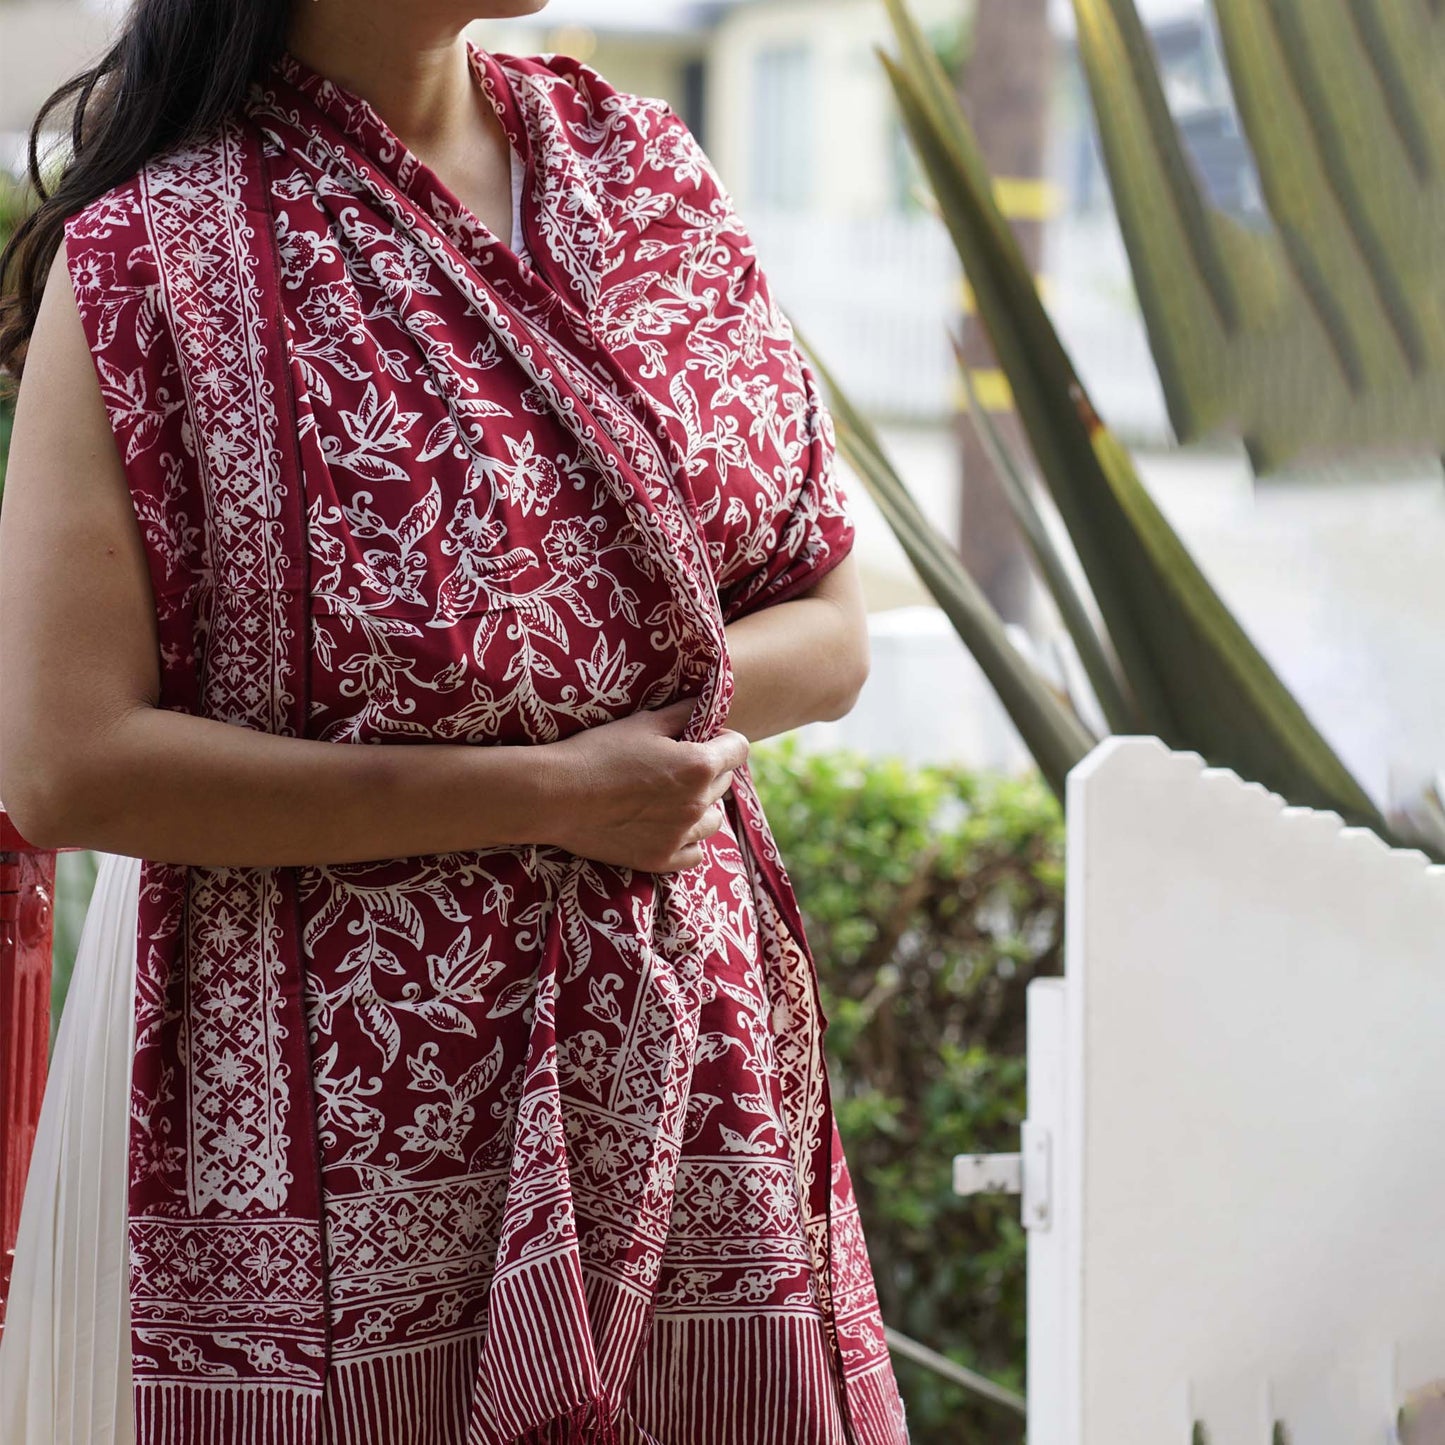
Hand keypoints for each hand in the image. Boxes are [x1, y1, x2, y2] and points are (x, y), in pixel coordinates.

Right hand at [539, 698, 749, 872]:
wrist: (557, 795)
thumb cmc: (598, 752)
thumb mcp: (642, 723)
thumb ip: (681, 714)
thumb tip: (703, 705)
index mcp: (699, 766)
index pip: (739, 749)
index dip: (724, 739)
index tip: (705, 738)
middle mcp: (698, 803)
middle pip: (724, 783)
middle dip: (709, 770)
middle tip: (676, 765)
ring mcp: (680, 835)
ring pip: (713, 820)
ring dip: (701, 806)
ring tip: (673, 798)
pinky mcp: (661, 859)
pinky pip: (694, 852)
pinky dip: (687, 840)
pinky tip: (667, 827)